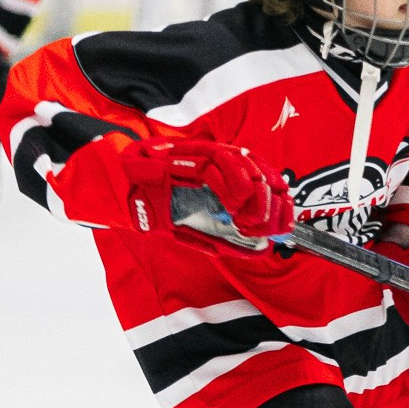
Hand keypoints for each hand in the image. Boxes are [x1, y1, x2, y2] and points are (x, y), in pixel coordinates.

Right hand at [118, 138, 294, 243]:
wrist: (126, 194)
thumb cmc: (163, 208)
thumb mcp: (200, 229)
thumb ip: (227, 239)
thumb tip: (258, 253)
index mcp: (233, 176)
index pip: (272, 184)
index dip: (282, 208)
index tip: (281, 231)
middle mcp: (226, 161)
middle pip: (267, 177)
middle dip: (270, 209)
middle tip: (257, 229)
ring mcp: (210, 155)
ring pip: (250, 169)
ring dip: (254, 200)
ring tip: (243, 220)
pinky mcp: (191, 154)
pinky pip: (222, 165)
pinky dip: (231, 188)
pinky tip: (228, 206)